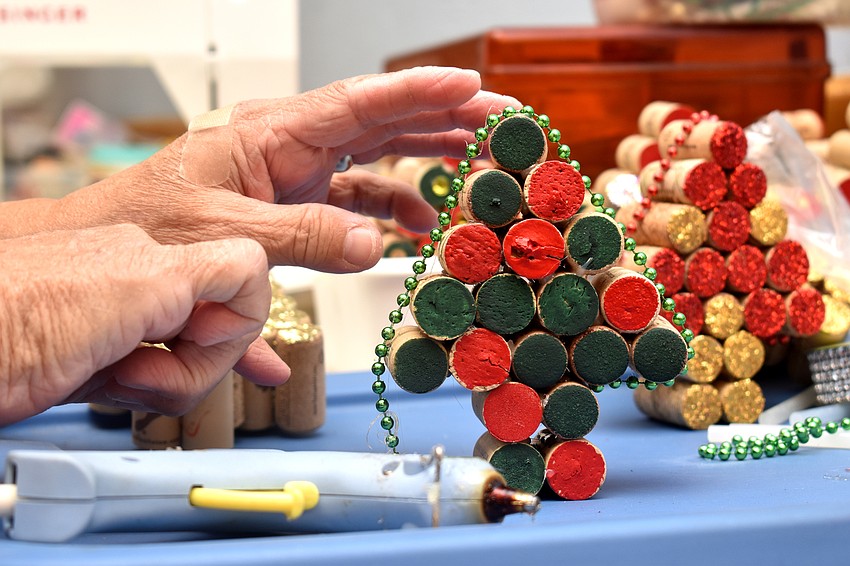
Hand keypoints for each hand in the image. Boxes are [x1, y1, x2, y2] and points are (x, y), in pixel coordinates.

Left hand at [0, 224, 287, 424]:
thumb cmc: (15, 316)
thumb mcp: (141, 282)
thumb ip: (213, 270)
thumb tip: (257, 271)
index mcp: (161, 256)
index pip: (248, 286)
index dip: (237, 328)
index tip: (202, 343)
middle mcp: (146, 284)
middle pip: (219, 334)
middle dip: (193, 367)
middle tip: (144, 370)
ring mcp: (121, 321)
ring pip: (187, 363)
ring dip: (162, 385)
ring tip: (113, 378)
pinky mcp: (98, 357)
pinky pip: (150, 380)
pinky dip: (139, 392)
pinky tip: (107, 384)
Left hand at [51, 67, 519, 271]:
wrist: (117, 249)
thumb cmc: (151, 227)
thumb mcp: (227, 234)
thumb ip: (302, 238)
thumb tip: (373, 246)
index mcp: (274, 135)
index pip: (361, 103)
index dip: (422, 91)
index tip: (473, 85)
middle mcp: (293, 146)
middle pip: (381, 121)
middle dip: (441, 119)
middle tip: (495, 123)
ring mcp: (296, 173)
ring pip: (375, 156)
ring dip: (423, 163)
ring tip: (467, 175)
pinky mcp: (294, 202)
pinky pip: (354, 200)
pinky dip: (387, 214)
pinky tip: (410, 233)